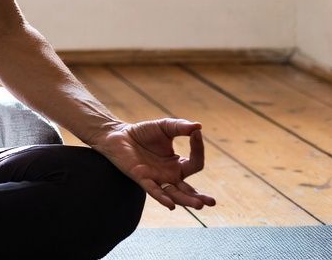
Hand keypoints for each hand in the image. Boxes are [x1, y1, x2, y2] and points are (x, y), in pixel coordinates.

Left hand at [90, 118, 217, 210]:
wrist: (118, 134)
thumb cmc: (142, 132)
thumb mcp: (165, 127)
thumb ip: (180, 127)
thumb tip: (198, 126)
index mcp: (177, 164)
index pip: (195, 163)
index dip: (198, 149)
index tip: (196, 133)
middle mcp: (169, 175)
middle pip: (188, 190)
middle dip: (199, 197)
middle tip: (212, 202)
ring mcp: (156, 179)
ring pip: (174, 194)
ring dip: (186, 201)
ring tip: (199, 205)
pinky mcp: (142, 178)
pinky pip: (153, 190)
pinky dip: (162, 197)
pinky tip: (171, 205)